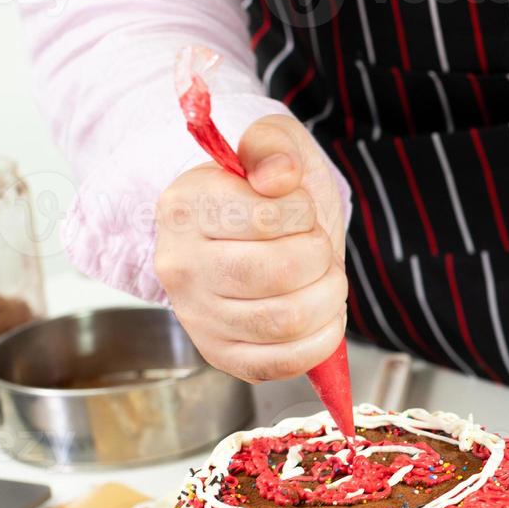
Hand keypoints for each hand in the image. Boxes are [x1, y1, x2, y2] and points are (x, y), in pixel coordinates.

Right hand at [154, 114, 347, 381]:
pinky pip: (282, 362)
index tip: (298, 209)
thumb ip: (273, 145)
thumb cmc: (264, 193)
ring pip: (286, 320)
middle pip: (280, 273)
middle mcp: (180, 266)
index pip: (267, 216)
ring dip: (328, 297)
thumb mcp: (271, 146)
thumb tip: (280, 175)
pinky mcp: (222, 355)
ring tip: (325, 279)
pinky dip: (321, 340)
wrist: (245, 238)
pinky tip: (324, 315)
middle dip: (320, 256)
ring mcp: (197, 317)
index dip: (303, 213)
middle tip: (317, 248)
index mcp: (183, 207)